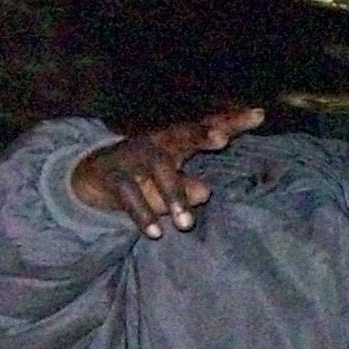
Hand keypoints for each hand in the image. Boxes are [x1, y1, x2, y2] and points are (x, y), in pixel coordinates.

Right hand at [70, 107, 264, 235]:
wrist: (90, 176)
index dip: (233, 120)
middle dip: (200, 134)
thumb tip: (205, 192)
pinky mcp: (114, 177)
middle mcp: (156, 142)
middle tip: (222, 138)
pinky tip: (156, 233)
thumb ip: (192, 186)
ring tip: (186, 224)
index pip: (207, 127)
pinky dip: (143, 214)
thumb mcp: (171, 178)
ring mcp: (133, 157)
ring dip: (174, 194)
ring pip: (157, 167)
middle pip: (180, 133)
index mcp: (175, 140)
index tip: (258, 115)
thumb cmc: (143, 176)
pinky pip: (129, 195)